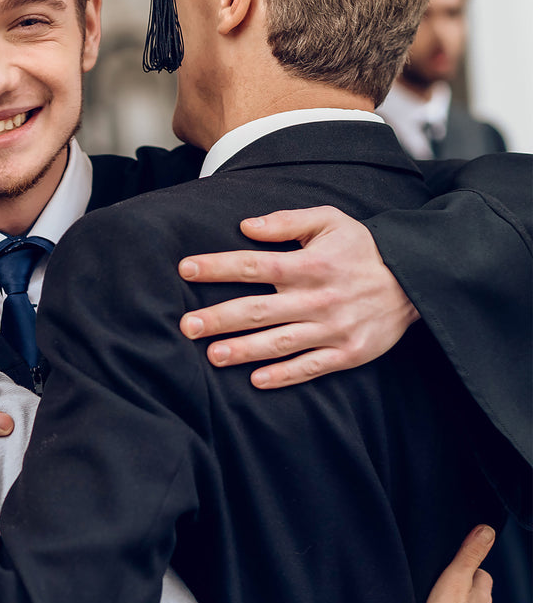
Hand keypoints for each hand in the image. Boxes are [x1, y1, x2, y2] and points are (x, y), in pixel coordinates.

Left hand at [178, 206, 419, 387]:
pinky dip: (284, 375)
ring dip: (244, 351)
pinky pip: (311, 368)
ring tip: (212, 355)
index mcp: (311, 264)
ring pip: (280, 343)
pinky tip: (256, 380)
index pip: (254, 265)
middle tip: (186, 326)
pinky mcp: (349, 353)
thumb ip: (287, 221)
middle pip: (259, 310)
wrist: (417, 281)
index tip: (185, 269)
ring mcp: (333, 329)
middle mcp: (319, 298)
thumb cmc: (363, 249)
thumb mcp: (330, 221)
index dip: (218, 267)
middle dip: (219, 318)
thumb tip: (246, 225)